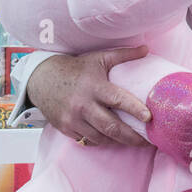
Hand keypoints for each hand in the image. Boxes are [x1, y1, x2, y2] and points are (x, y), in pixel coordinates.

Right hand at [28, 48, 152, 146]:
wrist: (42, 79)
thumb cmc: (76, 69)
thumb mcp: (99, 58)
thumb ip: (123, 55)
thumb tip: (146, 49)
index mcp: (94, 87)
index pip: (118, 100)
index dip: (135, 109)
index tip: (150, 117)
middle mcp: (83, 105)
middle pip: (111, 127)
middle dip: (132, 137)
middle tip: (149, 141)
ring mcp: (72, 119)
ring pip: (101, 138)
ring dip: (119, 142)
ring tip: (134, 142)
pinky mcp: (65, 128)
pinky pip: (87, 141)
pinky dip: (102, 142)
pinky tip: (113, 140)